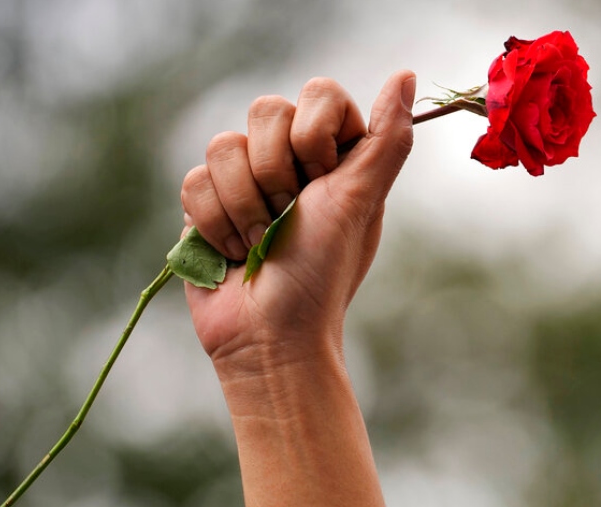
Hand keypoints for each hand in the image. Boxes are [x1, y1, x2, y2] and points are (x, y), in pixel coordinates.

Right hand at [180, 71, 415, 376]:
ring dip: (244, 207)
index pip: (318, 94)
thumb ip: (387, 139)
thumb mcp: (360, 202)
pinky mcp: (206, 206)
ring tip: (261, 245)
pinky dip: (214, 225)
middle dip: (275, 176)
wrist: (268, 336)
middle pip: (264, 110)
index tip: (322, 184)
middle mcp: (290, 161)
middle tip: (290, 219)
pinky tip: (233, 253)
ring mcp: (244, 182)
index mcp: (335, 156)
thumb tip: (406, 76)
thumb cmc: (320, 276)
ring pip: (222, 145)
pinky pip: (193, 181)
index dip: (313, 138)